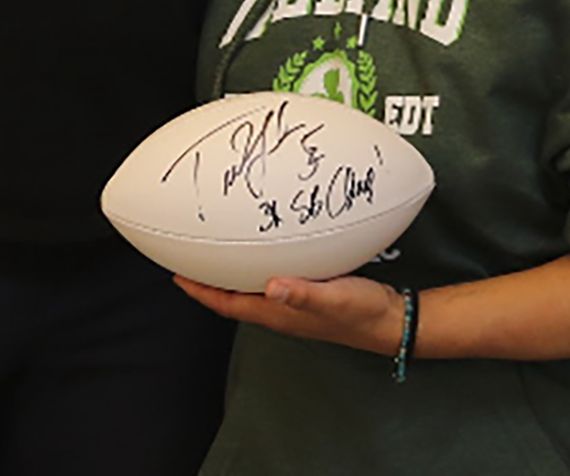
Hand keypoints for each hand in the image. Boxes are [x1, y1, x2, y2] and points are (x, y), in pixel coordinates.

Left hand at [173, 272, 405, 354]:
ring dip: (232, 273)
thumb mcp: (334, 297)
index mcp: (278, 313)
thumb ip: (303, 292)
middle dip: (209, 280)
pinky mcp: (308, 294)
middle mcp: (280, 310)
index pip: (227, 303)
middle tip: (190, 256)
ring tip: (218, 251)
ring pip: (250, 289)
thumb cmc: (362, 313)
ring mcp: (293, 303)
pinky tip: (267, 249)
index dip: (200, 291)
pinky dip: (259, 266)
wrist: (392, 321)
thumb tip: (271, 286)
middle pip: (232, 296)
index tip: (176, 275)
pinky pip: (272, 280)